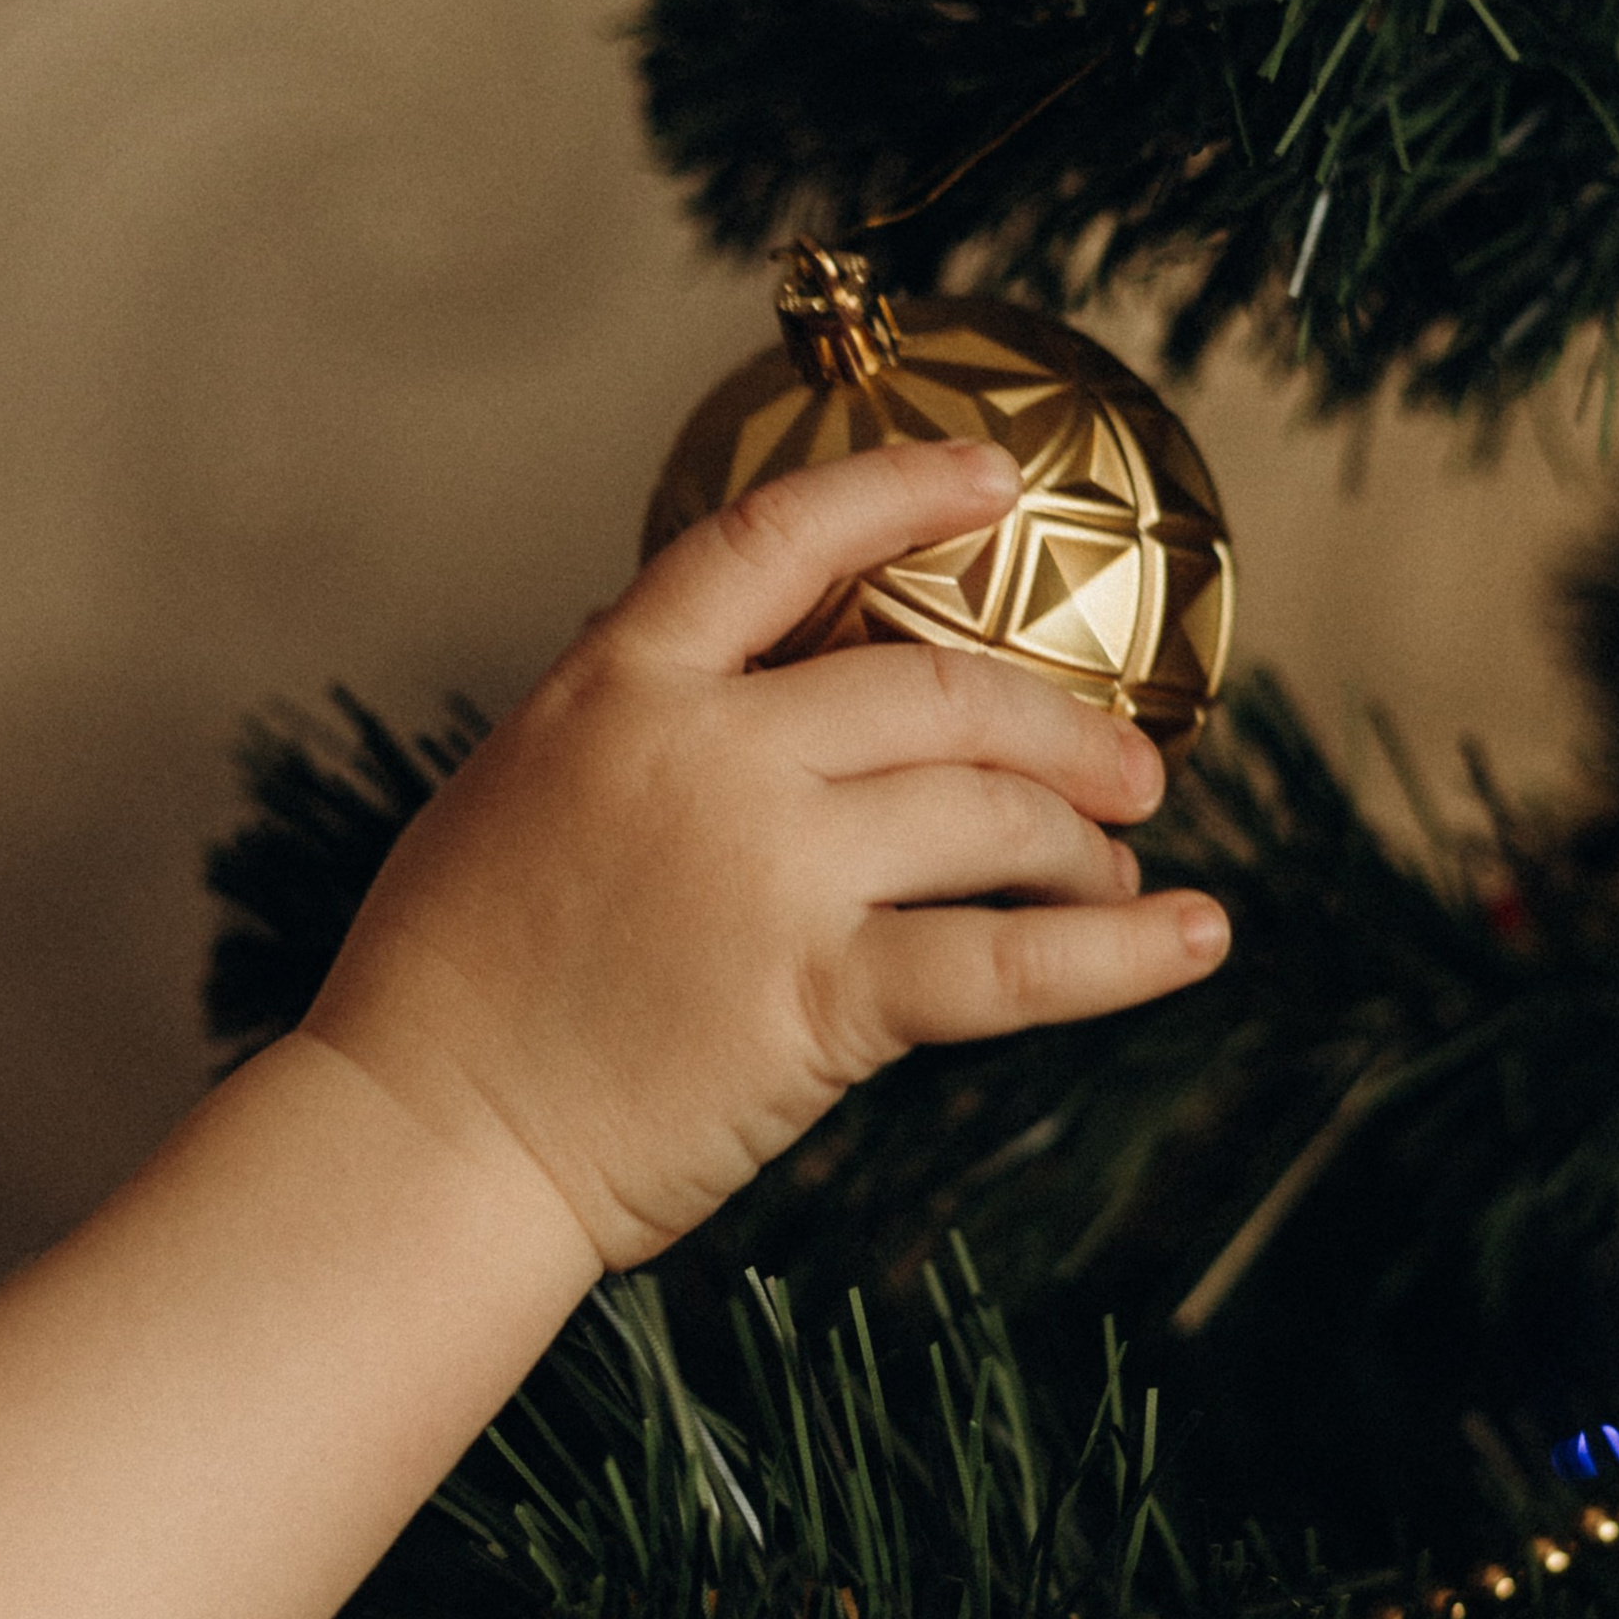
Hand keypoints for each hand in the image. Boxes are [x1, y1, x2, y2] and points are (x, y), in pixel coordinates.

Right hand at [303, 442, 1230, 1265]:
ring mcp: (767, 872)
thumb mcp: (514, 794)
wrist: (420, 1139)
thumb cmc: (447, 991)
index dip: (898, 489)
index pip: (775, 540)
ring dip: (1083, 843)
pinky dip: (1123, 954)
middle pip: (937, 685)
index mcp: (615, 688)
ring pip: (990, 813)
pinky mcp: (815, 1001)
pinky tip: (1198, 938)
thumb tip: (738, 699)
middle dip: (1058, 723)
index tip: (994, 479)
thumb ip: (629, 731)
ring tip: (1123, 874)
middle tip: (1128, 768)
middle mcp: (705, 753)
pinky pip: (1010, 964)